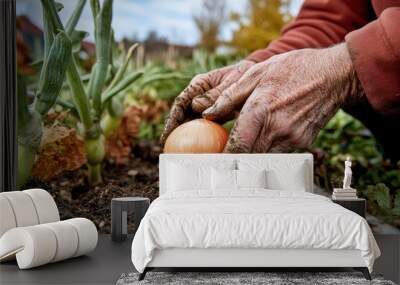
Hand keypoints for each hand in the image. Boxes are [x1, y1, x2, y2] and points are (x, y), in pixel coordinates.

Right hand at [160, 60, 254, 143]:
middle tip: (170, 150)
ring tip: (181, 154)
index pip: (181, 103)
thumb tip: (196, 106)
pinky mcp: (215, 115)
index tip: (167, 136)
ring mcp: (207, 105)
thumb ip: (217, 94)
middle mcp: (200, 94)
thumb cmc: (248, 77)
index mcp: (201, 84)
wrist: (260, 77)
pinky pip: (206, 127)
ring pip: (192, 122)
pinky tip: (201, 152)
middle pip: (182, 115)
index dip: (172, 120)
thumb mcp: (234, 82)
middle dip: (175, 132)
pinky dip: (202, 139)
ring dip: (187, 137)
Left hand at [203, 43, 363, 152]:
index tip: (213, 162)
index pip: (237, 147)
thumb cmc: (294, 69)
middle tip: (224, 157)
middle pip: (249, 158)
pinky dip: (269, 148)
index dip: (223, 159)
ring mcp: (292, 139)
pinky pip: (279, 152)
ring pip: (263, 158)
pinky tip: (268, 135)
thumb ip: (229, 96)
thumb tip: (208, 113)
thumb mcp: (256, 73)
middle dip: (235, 159)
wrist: (335, 74)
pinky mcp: (303, 143)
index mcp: (260, 110)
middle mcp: (276, 129)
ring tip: (244, 145)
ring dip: (252, 154)